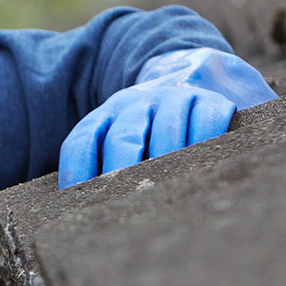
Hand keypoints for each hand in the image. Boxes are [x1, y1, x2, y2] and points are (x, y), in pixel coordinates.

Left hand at [58, 47, 274, 188]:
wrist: (192, 76)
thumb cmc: (150, 131)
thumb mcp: (120, 140)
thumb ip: (102, 167)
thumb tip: (88, 209)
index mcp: (106, 116)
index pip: (81, 142)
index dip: (76, 171)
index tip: (78, 199)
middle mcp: (135, 103)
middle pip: (122, 140)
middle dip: (121, 173)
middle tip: (124, 203)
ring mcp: (173, 99)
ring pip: (166, 132)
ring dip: (166, 164)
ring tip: (165, 192)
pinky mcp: (209, 100)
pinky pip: (207, 123)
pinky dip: (205, 145)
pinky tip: (203, 167)